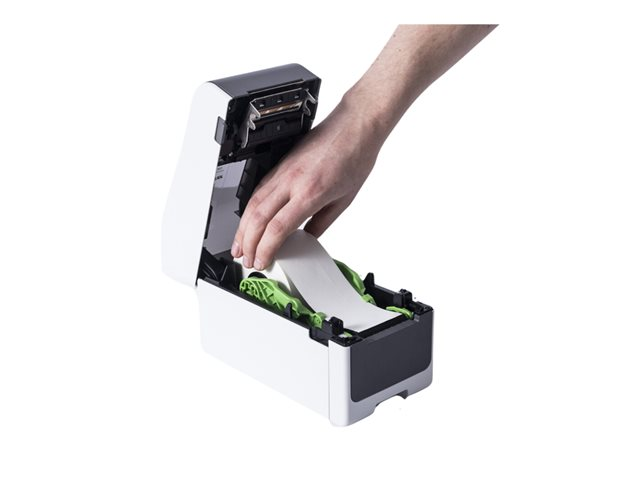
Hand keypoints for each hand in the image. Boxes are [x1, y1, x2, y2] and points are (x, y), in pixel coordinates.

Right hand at [231, 97, 381, 269]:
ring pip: (253, 203)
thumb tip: (307, 239)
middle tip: (245, 260)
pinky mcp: (280, 164)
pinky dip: (249, 209)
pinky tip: (248, 220)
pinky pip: (258, 190)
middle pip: (258, 217)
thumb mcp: (344, 200)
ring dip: (243, 228)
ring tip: (239, 246)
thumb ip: (321, 223)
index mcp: (310, 192)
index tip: (262, 261)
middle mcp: (292, 180)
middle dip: (248, 243)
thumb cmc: (355, 157)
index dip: (266, 248)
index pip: (278, 228)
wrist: (355, 126)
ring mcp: (283, 171)